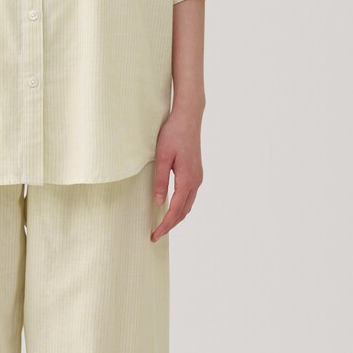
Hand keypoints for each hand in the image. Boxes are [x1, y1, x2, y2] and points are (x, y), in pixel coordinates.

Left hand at [150, 107, 202, 241]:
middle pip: (184, 211)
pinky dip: (181, 207)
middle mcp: (196, 181)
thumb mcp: (162, 157)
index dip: (165, 224)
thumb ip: (160, 180)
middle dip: (170, 225)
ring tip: (162, 225)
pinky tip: (172, 208)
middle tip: (155, 235)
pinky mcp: (196, 172)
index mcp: (187, 179)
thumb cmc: (173, 134)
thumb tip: (159, 202)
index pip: (176, 209)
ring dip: (176, 217)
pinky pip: (190, 196)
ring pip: (188, 205)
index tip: (155, 235)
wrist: (189, 117)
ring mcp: (198, 177)